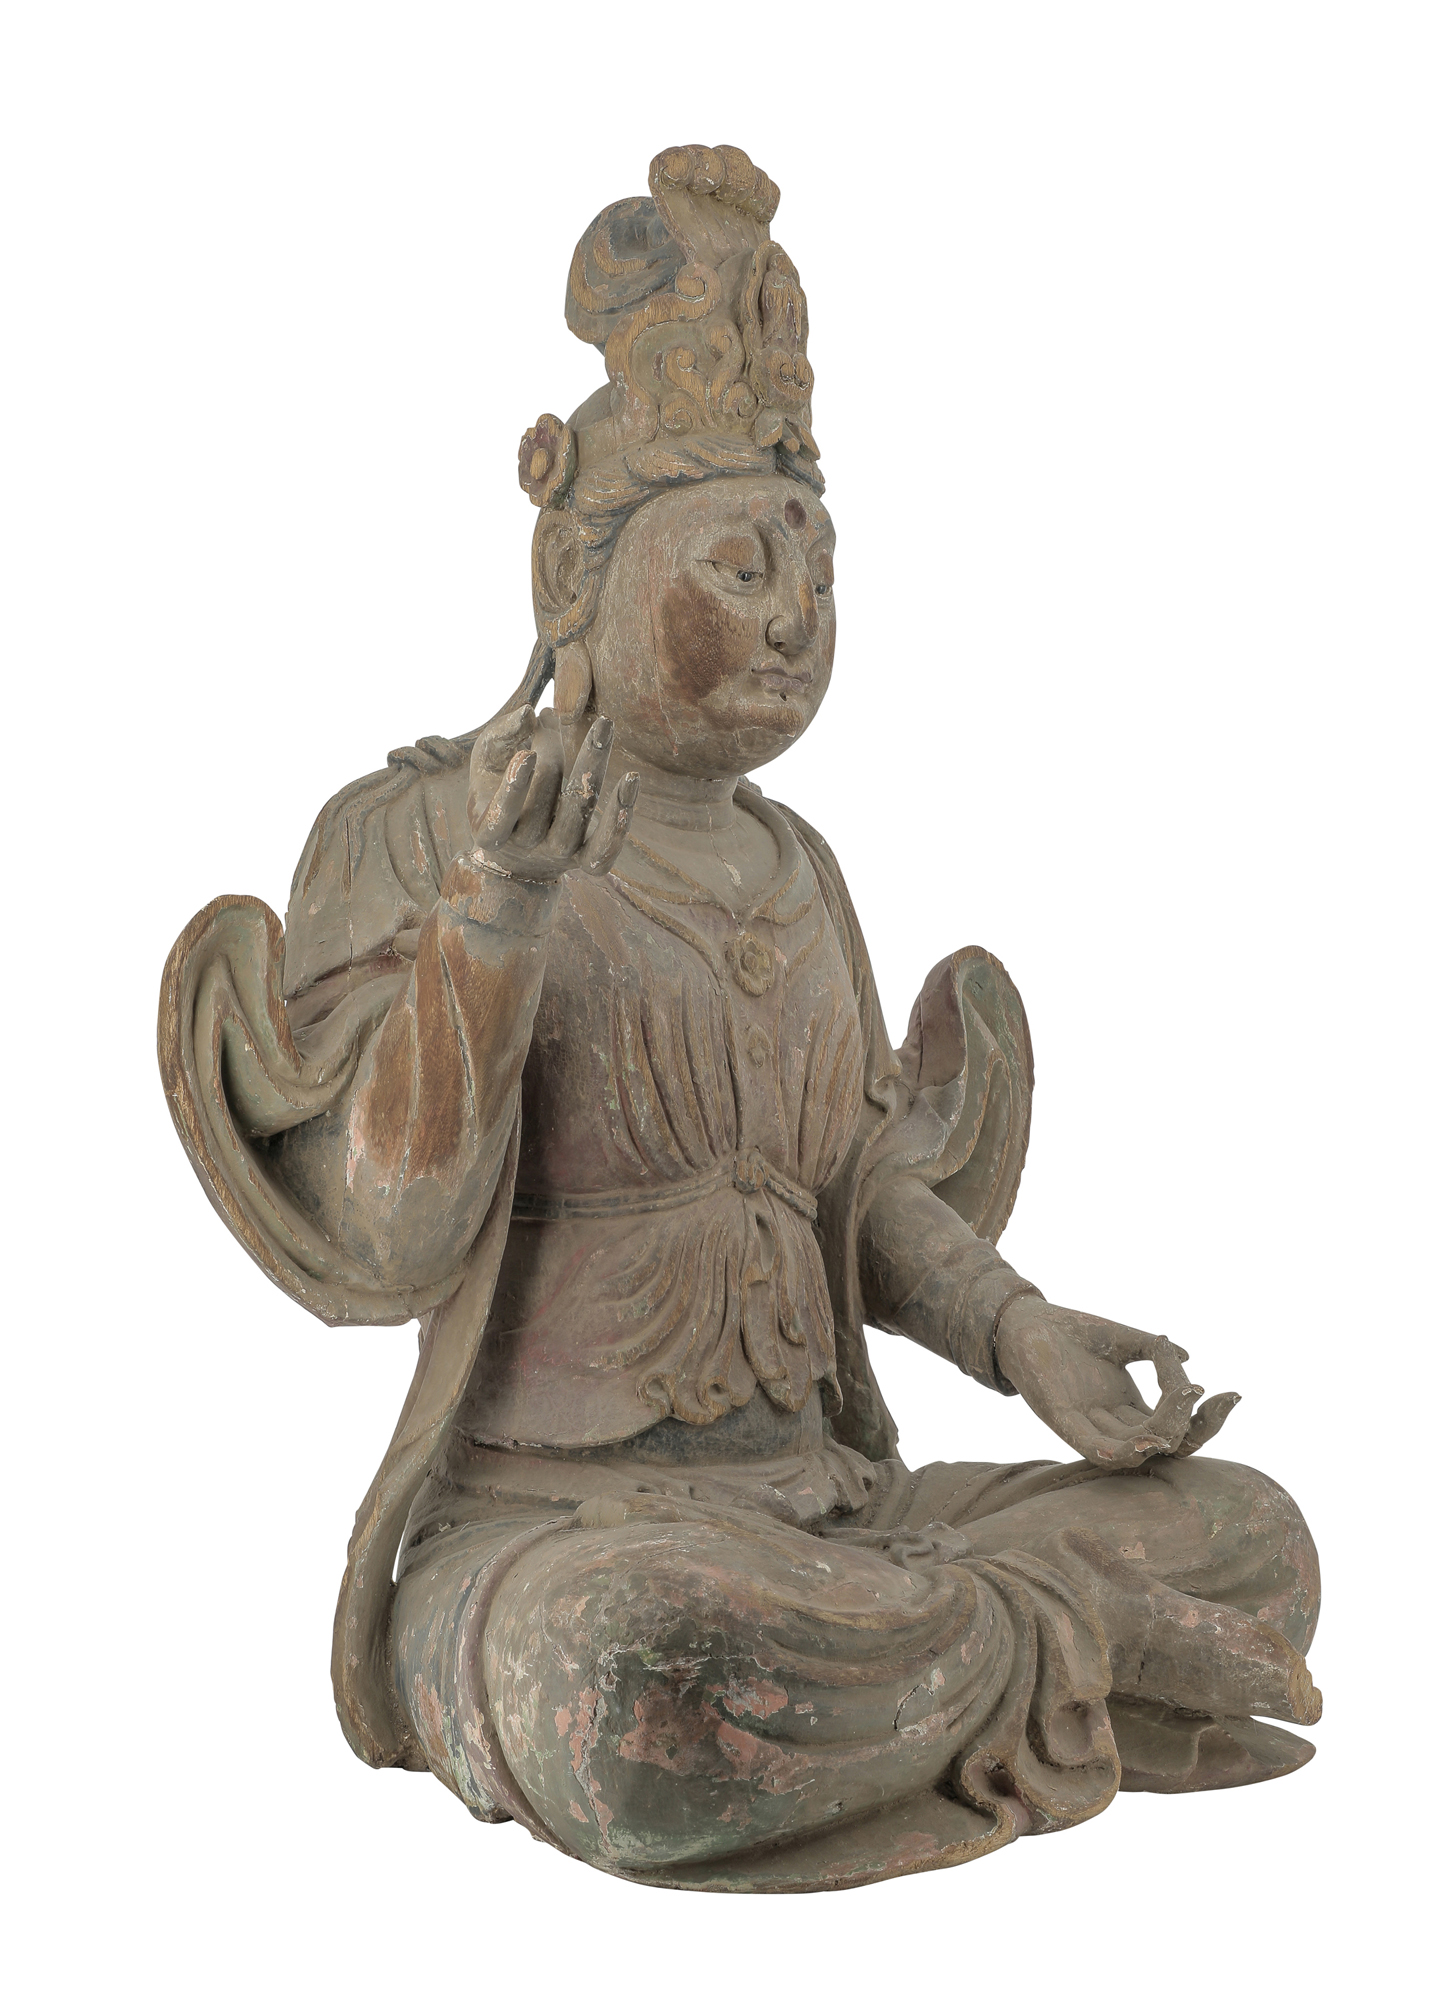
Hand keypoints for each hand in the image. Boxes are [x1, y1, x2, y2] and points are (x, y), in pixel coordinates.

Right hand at [466, 705, 636, 883]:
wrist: (519, 851)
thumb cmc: (498, 788)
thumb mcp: (488, 761)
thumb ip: (501, 736)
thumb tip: (529, 713)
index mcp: (490, 831)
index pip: (502, 813)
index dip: (514, 788)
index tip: (527, 755)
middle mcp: (526, 847)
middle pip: (542, 802)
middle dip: (549, 755)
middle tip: (555, 717)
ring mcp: (558, 854)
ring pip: (577, 816)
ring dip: (590, 771)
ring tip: (603, 730)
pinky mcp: (586, 860)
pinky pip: (605, 850)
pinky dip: (619, 821)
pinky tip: (630, 782)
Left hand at [994, 1295, 1240, 1467]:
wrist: (1024, 1320)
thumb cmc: (1072, 1331)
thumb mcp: (1127, 1339)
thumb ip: (1160, 1354)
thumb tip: (1191, 1361)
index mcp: (1131, 1408)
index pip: (1178, 1429)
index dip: (1206, 1420)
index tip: (1232, 1393)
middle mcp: (1114, 1422)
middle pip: (1164, 1445)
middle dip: (1192, 1427)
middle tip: (1201, 1393)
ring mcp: (1089, 1424)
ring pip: (1135, 1450)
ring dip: (1161, 1436)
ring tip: (1178, 1401)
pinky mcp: (1061, 1421)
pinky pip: (1092, 1450)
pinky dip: (1117, 1452)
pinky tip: (1140, 1441)